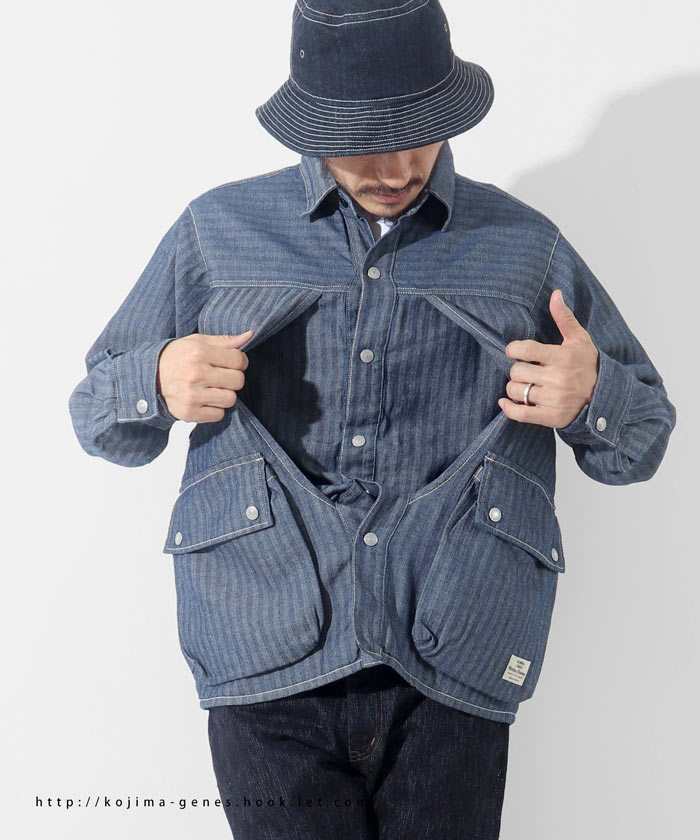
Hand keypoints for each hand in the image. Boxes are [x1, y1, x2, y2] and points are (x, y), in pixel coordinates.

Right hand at [156, 330, 253, 422]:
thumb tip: (250, 335)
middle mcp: (196, 374)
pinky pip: (219, 415)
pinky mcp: (189, 412)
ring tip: (212, 388)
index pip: (239, 360)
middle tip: (221, 376)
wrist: (149, 377)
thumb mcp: (197, 342)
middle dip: (233, 378)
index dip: (239, 361)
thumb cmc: (176, 357)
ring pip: (230, 399)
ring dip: (225, 395)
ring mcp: (192, 395)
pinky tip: (204, 400)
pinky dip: (214, 409)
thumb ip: (224, 341)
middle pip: (238, 381)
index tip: (231, 363)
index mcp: (199, 353)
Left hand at [497, 289, 598, 427]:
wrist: (604, 397)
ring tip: (524, 385)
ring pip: (516, 391)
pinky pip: (520, 414)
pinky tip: (506, 402)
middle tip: (524, 370)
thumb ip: (564, 318)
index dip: (513, 349)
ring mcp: (554, 399)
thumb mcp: (579, 339)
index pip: (524, 350)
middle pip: (516, 372)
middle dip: (516, 370)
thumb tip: (555, 294)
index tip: (515, 351)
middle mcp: (558, 379)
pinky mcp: (551, 417)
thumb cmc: (588, 365)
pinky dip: (509, 408)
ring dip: (514, 388)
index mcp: (563, 357)